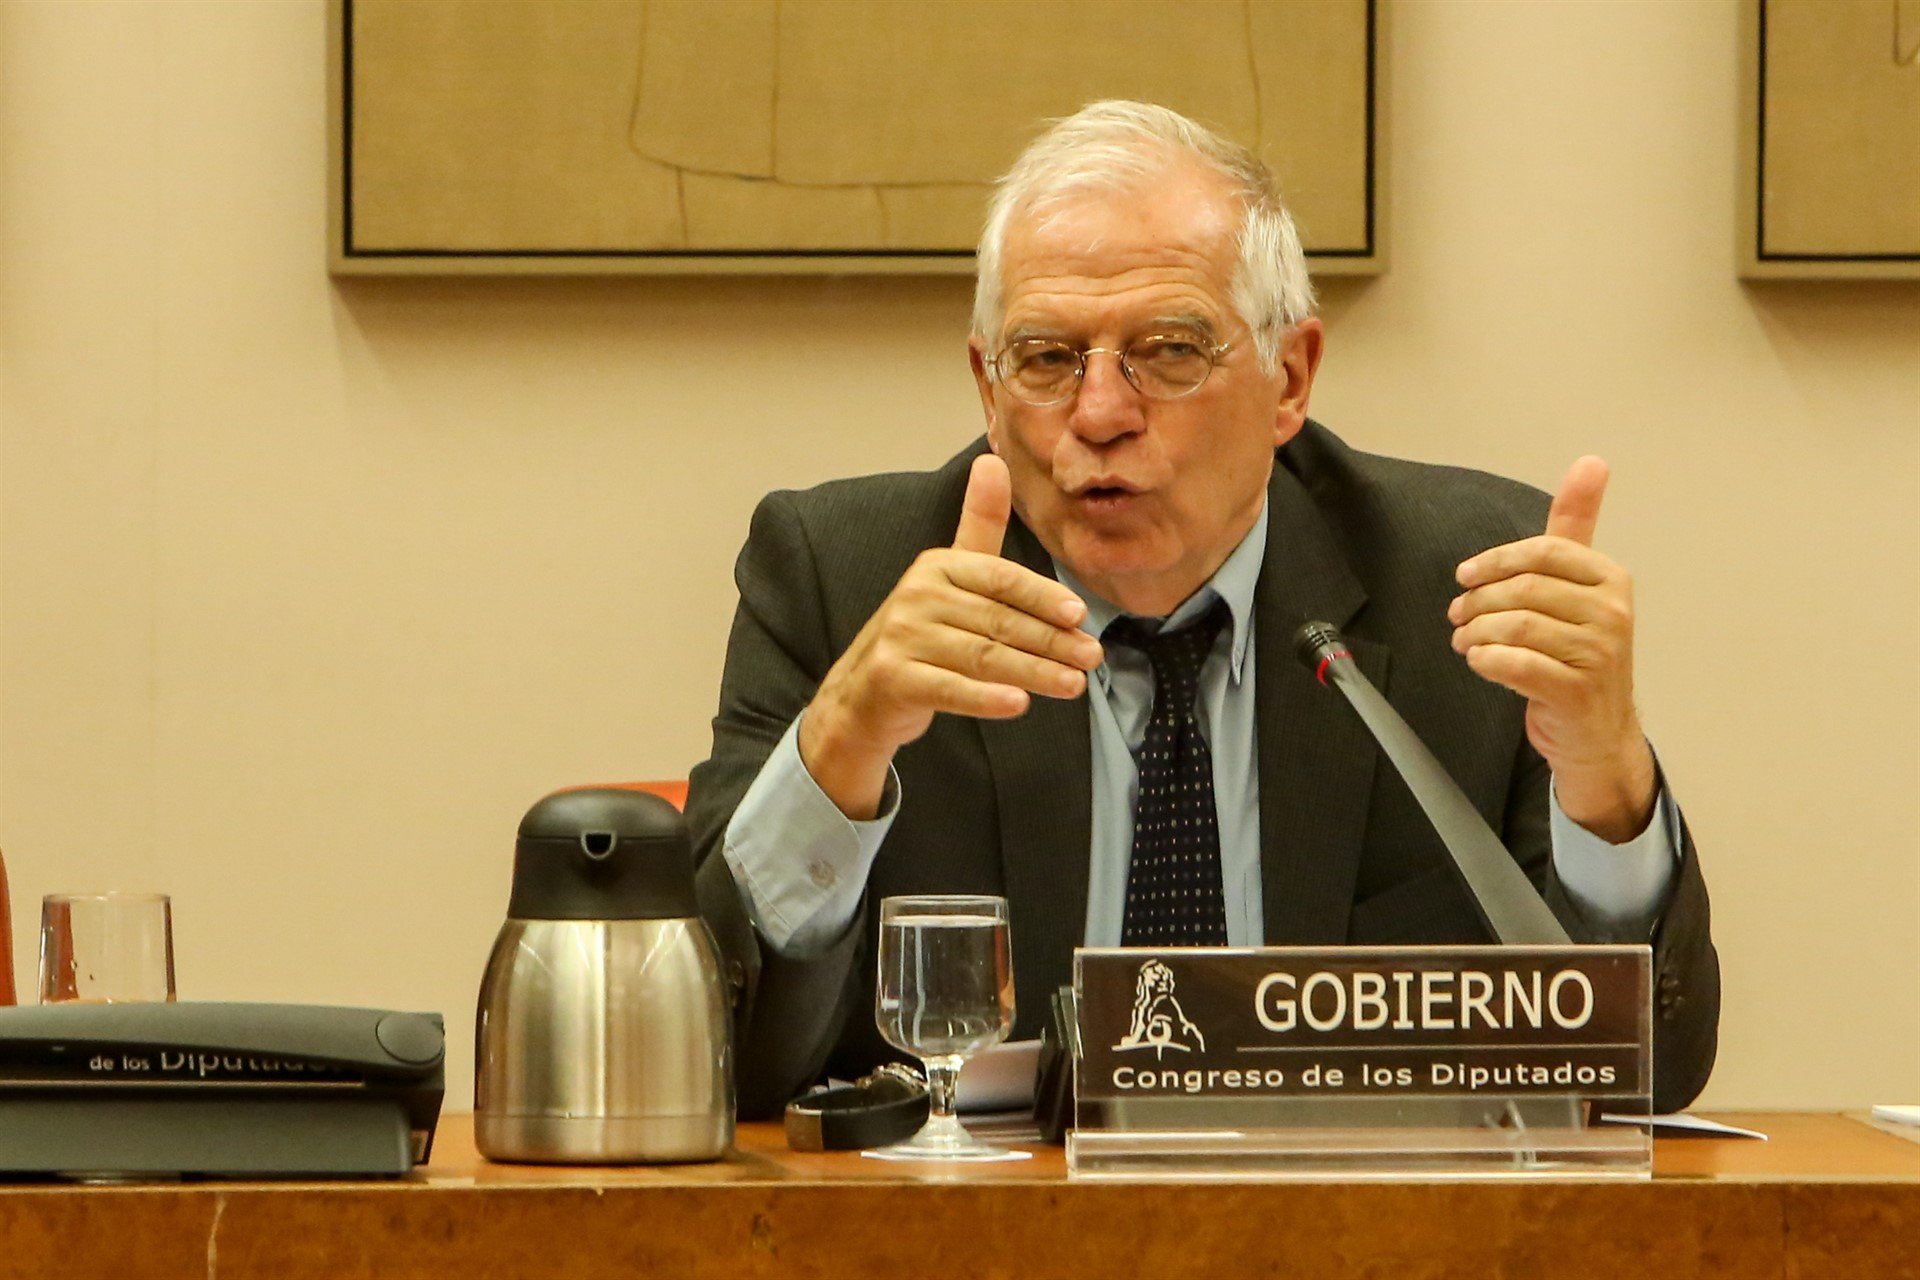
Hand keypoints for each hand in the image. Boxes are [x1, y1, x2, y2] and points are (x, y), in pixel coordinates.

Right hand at [800, 454, 1105, 818]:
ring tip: (1073, 684)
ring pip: (982, 656)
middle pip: (998, 621)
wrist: (863, 693)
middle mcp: (917, 595)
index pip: (1000, 579)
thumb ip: (980, 524)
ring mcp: (902, 637)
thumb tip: (993, 459)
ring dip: (1033, 672)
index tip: (1080, 614)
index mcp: (938, 566)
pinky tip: (1019, 704)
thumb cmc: (922, 632)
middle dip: (1051, 641)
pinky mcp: (893, 677)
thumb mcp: (950, 574)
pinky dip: (986, 698)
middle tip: (1091, 657)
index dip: (1043, 596)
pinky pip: (950, 689)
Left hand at [1448, 457, 1656, 842]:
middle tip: (1457, 616)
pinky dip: (1487, 660)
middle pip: (1523, 589)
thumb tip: (1591, 461)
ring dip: (1475, 632)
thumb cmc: (1578, 653)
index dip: (1494, 561)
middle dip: (1477, 601)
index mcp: (1610, 580)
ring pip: (1515, 626)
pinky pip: (1516, 664)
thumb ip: (1575, 527)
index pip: (1544, 552)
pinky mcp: (1577, 691)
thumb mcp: (1577, 586)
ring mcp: (1599, 654)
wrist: (1595, 730)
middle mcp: (1612, 613)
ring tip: (1464, 640)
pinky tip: (1481, 662)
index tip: (1465, 576)